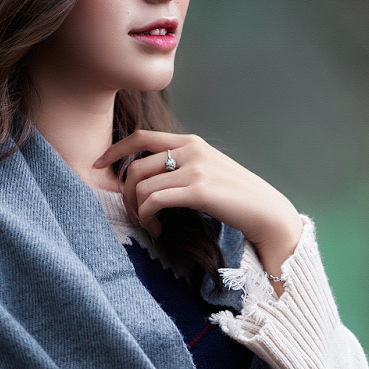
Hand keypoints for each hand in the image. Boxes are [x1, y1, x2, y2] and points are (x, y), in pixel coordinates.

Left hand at [98, 129, 302, 277]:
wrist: (268, 213)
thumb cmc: (239, 200)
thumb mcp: (210, 173)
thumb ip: (184, 168)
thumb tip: (154, 181)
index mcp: (192, 142)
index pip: (142, 137)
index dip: (115, 151)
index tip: (99, 166)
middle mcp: (191, 150)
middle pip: (136, 166)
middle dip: (125, 194)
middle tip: (133, 215)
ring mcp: (195, 168)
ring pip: (141, 185)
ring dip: (137, 211)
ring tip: (149, 226)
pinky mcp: (198, 189)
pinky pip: (154, 200)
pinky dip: (148, 218)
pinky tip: (158, 230)